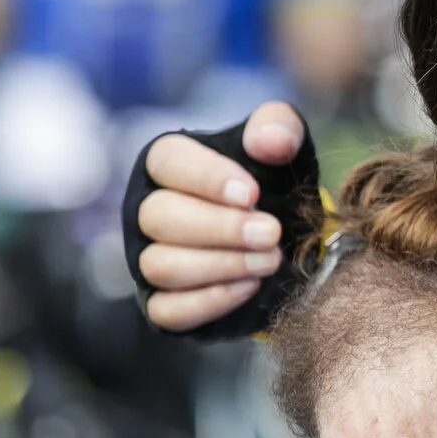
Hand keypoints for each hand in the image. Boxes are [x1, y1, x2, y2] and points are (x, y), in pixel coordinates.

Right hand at [135, 102, 306, 331]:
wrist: (289, 243)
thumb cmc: (275, 186)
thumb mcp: (286, 148)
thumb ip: (280, 128)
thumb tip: (270, 141)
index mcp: (170, 164)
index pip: (166, 161)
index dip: (206, 177)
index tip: (252, 194)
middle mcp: (148, 209)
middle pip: (159, 218)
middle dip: (221, 228)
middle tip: (272, 232)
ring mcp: (148, 258)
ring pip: (160, 265)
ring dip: (221, 265)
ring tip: (270, 260)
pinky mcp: (162, 302)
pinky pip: (167, 310)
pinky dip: (210, 301)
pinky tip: (250, 286)